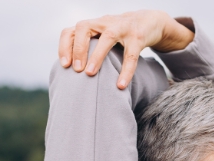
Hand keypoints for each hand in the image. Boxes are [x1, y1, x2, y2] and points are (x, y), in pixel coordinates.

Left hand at [58, 11, 194, 88]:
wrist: (149, 21)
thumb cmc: (120, 35)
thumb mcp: (103, 36)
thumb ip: (90, 48)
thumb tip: (73, 74)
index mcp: (93, 25)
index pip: (71, 31)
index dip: (64, 46)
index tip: (64, 65)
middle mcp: (104, 23)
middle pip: (84, 28)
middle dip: (78, 49)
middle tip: (76, 70)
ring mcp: (122, 28)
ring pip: (107, 38)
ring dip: (96, 55)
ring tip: (90, 74)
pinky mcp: (138, 37)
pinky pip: (130, 55)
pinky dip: (125, 71)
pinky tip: (120, 85)